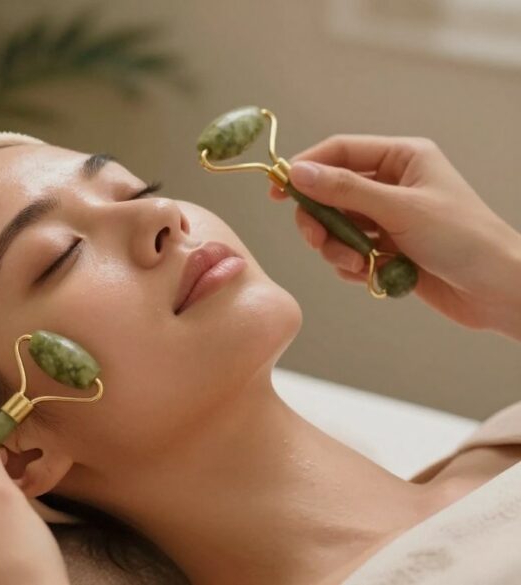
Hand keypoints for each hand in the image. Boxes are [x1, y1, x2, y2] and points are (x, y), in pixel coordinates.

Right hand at [269, 134, 520, 339]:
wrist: (498, 290)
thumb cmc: (464, 240)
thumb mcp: (400, 209)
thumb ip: (346, 190)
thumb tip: (298, 172)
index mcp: (402, 158)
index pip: (339, 151)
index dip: (306, 168)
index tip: (278, 191)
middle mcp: (392, 184)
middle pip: (329, 192)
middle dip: (320, 219)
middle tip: (317, 240)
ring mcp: (388, 217)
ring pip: (336, 226)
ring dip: (336, 248)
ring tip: (357, 264)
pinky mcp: (387, 248)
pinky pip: (348, 252)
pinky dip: (351, 266)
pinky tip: (372, 274)